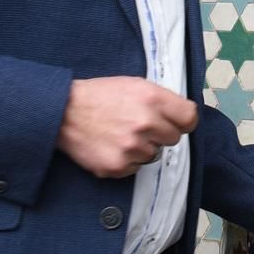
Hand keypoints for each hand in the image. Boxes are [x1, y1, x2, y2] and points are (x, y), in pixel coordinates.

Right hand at [56, 77, 198, 177]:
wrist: (64, 112)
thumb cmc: (100, 96)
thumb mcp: (135, 85)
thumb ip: (162, 100)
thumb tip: (182, 116)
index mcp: (153, 99)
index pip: (190, 118)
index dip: (183, 121)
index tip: (176, 122)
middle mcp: (146, 123)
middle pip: (173, 138)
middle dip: (160, 133)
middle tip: (140, 126)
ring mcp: (132, 147)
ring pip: (154, 154)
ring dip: (142, 147)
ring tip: (121, 134)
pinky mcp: (118, 166)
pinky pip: (136, 168)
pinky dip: (127, 160)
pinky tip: (111, 146)